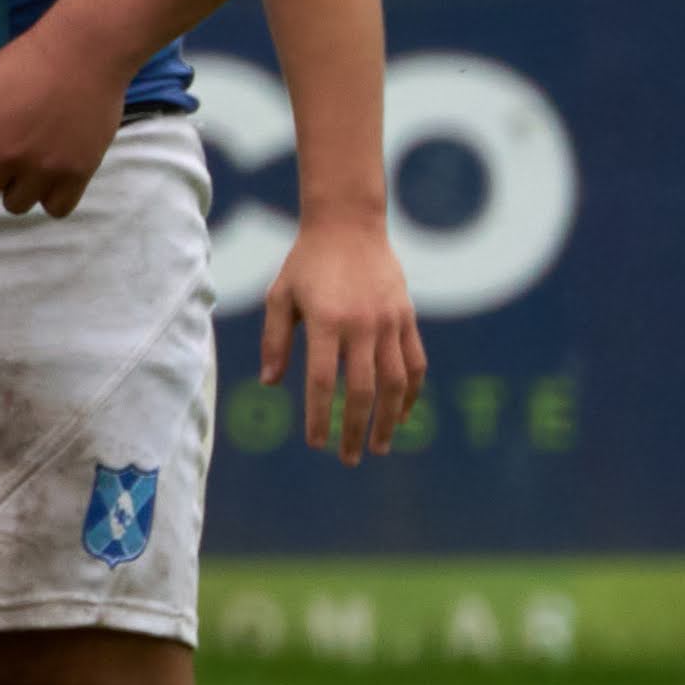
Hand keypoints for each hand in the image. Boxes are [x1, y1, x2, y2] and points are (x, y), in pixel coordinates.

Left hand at [0, 21, 137, 217]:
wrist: (85, 52)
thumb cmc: (26, 63)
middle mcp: (7, 155)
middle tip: (3, 154)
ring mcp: (43, 167)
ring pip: (15, 206)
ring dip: (18, 188)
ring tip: (32, 161)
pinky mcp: (77, 173)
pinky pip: (55, 209)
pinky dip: (52, 196)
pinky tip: (54, 173)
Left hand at [261, 211, 424, 461]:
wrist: (349, 225)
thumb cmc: (305, 263)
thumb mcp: (279, 297)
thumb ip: (274, 341)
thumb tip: (269, 384)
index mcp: (325, 321)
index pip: (321, 380)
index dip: (319, 415)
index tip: (316, 444)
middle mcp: (361, 324)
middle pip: (361, 389)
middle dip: (355, 429)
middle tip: (348, 459)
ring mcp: (389, 322)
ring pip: (396, 382)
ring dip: (388, 419)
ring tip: (378, 447)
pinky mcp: (407, 318)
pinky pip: (415, 363)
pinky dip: (412, 392)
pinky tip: (402, 415)